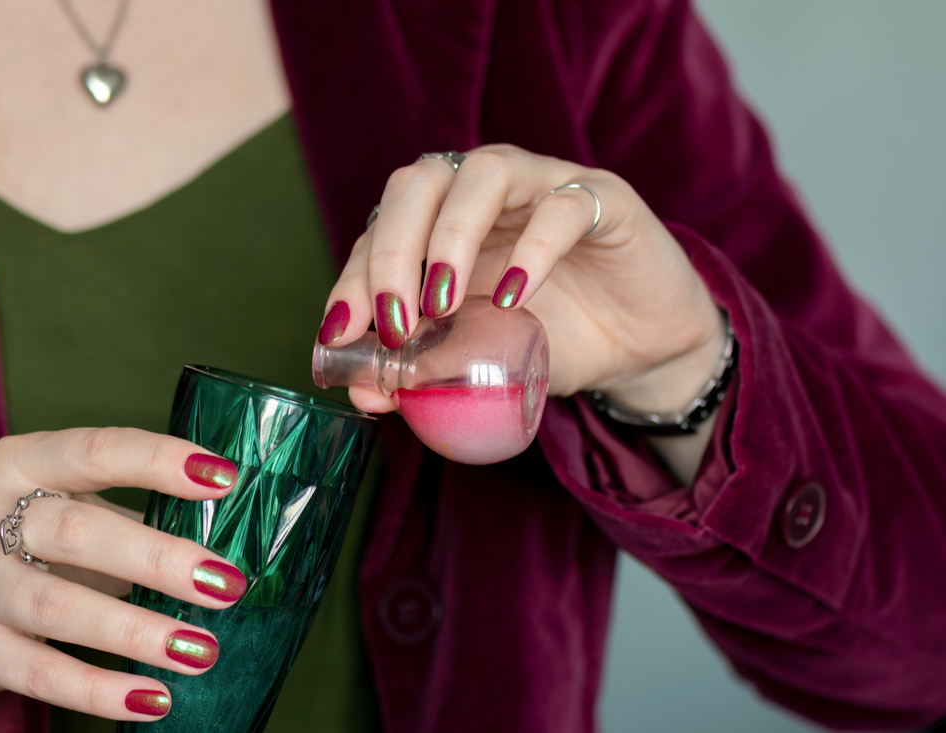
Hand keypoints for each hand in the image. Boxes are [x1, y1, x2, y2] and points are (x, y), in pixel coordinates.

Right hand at [0, 428, 245, 719]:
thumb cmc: (41, 541)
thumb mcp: (75, 507)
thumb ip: (138, 515)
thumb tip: (231, 541)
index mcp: (19, 463)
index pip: (93, 451)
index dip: (157, 461)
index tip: (224, 476)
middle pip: (76, 532)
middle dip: (158, 559)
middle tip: (226, 583)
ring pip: (57, 606)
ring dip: (136, 631)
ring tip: (201, 650)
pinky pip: (39, 672)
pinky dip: (100, 690)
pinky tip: (155, 699)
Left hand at [318, 145, 725, 416]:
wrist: (640, 348)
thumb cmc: (554, 342)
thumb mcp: (482, 364)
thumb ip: (426, 370)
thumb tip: (364, 391)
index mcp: (446, 223)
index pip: (382, 228)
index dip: (355, 276)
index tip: (341, 333)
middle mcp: (487, 193)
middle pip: (421, 181)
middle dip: (393, 249)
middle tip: (393, 319)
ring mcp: (544, 186)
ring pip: (484, 171)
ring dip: (450, 236)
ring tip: (442, 304)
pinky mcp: (603, 200)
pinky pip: (562, 206)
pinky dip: (533, 247)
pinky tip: (516, 297)